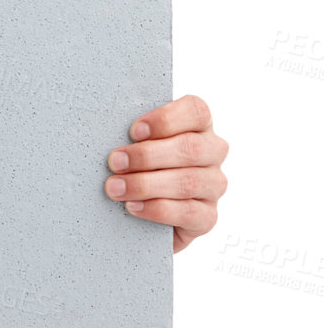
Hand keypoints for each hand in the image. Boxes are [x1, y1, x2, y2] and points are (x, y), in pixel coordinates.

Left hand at [104, 93, 227, 254]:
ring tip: (116, 188)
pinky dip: (157, 209)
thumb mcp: (138, 144)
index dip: (165, 119)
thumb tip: (113, 139)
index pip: (196, 111)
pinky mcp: (208, 216)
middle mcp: (213, 152)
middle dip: (147, 156)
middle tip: (115, 162)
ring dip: (145, 184)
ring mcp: (214, 185)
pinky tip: (133, 207)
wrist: (146, 216)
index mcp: (199, 126)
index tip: (134, 131)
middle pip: (190, 148)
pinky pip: (189, 212)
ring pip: (188, 181)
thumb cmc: (139, 167)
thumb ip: (136, 136)